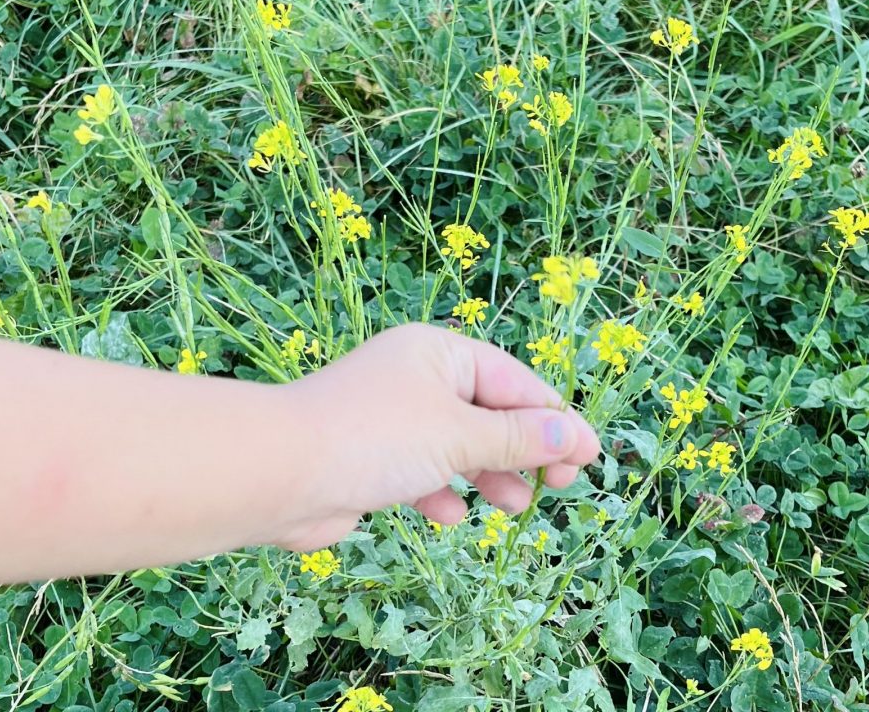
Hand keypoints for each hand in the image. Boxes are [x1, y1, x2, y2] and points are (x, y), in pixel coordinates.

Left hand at [273, 324, 599, 550]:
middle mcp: (414, 379)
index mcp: (437, 353)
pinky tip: (450, 515)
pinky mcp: (369, 461)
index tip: (590, 455)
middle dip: (523, 450)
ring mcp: (390, 420)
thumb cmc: (374, 439)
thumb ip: (518, 439)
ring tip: (514, 507)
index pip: (513, 381)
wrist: (279, 474)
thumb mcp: (459, 436)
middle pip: (488, 413)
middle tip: (558, 486)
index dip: (555, 418)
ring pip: (457, 447)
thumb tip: (575, 436)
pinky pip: (422, 473)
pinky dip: (441, 492)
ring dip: (489, 476)